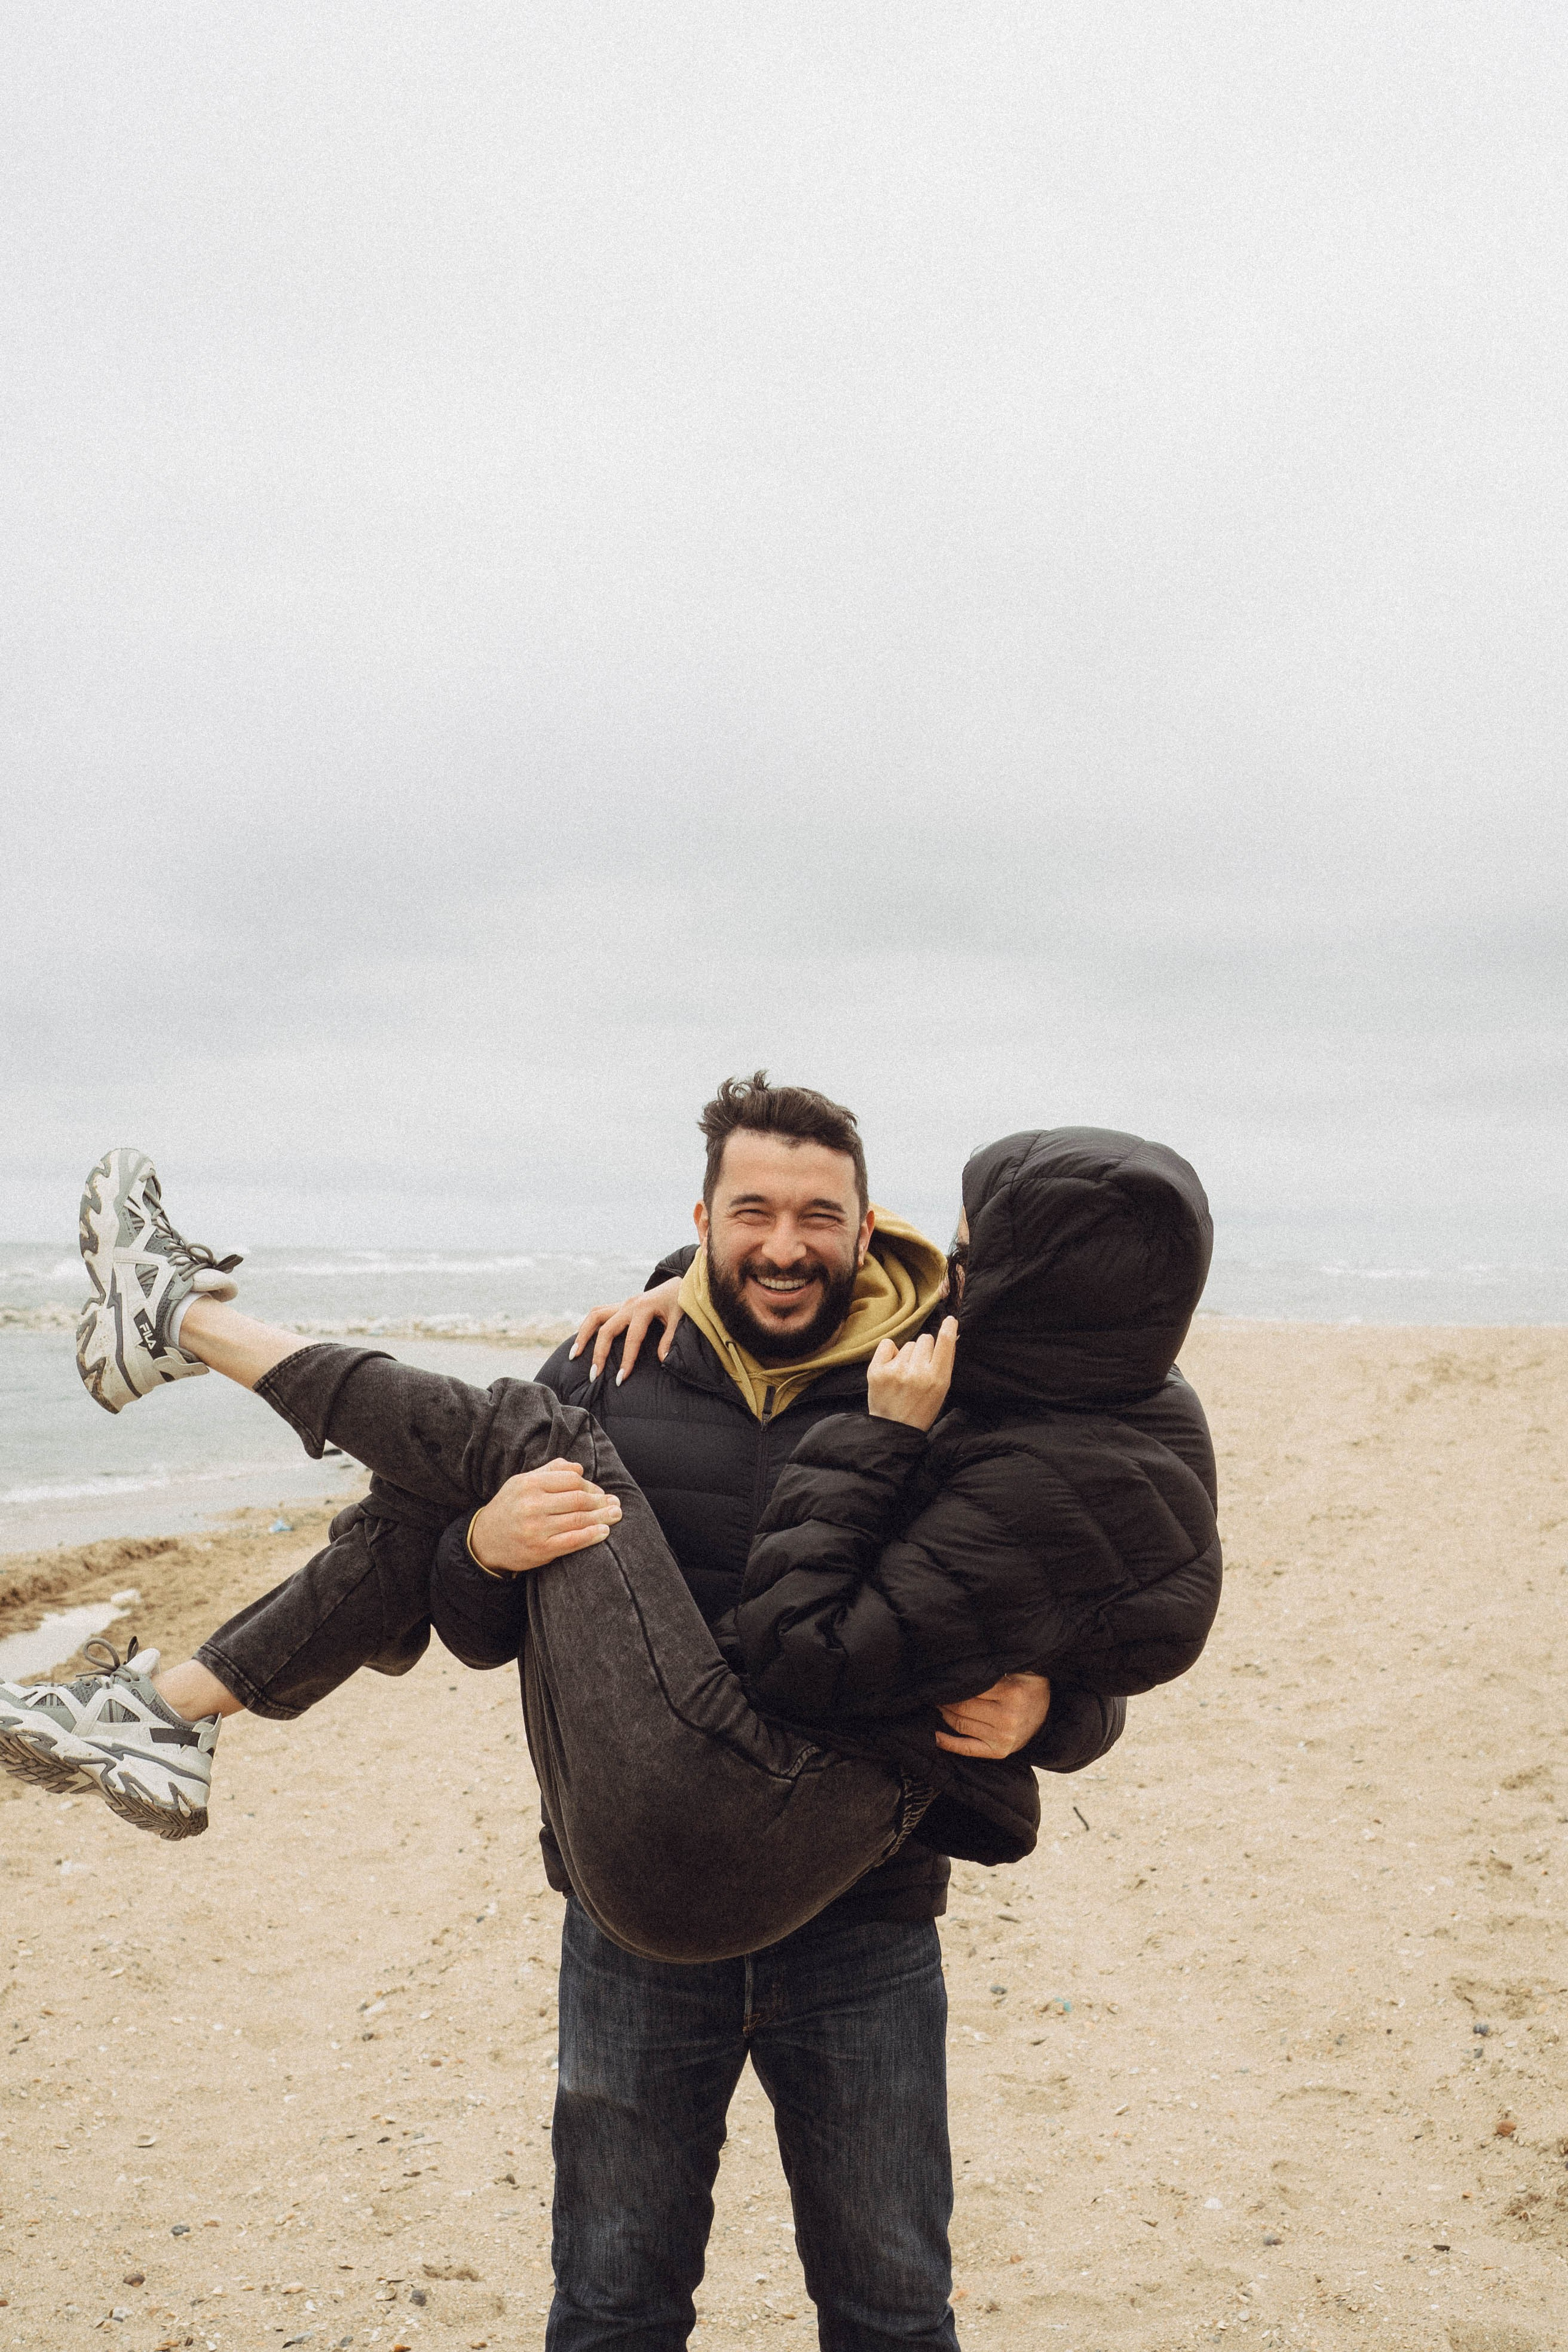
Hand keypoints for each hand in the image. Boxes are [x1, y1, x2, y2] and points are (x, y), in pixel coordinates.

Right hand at [468, 1463, 622, 1573]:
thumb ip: (550, 1471)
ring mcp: (537, 1529)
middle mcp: (532, 1505)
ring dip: (603, 1517)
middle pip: (578, 1500)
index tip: (600, 1491)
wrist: (484, 1541)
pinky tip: (604, 1532)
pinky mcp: (541, 1550)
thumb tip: (579, 1468)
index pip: (571, 1480)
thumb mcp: (522, 1482)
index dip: (590, 1485)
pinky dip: (592, 1536)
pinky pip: (573, 1541)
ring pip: (579, 1520)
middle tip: (615, 1503)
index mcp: (529, 1484)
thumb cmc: (509, 1507)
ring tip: (616, 1515)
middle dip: (601, 1501)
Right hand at [570, 1277, 684, 1381]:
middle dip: (598, 1353)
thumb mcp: (680, 1318)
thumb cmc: (682, 1301)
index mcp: (644, 1308)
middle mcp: (629, 1305)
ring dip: (583, 1335)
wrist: (680, 1283)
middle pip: (606, 1329)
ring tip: (574, 1355)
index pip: (632, 1338)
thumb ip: (670, 1338)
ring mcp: (622, 1303)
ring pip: (594, 1316)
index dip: (626, 1360)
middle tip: (594, 1375)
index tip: (620, 1379)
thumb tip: (662, 1360)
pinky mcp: (620, 1305)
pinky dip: (587, 1326)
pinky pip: (598, 1313)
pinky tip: (581, 1341)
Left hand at [867, 1316, 957, 1429]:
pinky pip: (888, 1344)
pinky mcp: (877, 1371)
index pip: (946, 1343)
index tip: (950, 1320)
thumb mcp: (941, 1390)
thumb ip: (945, 1363)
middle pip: (925, 1339)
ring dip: (907, 1355)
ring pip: (908, 1344)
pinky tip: (891, 1368)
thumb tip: (950, 1334)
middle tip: (918, 1369)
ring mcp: (896, 1371)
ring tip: (904, 1375)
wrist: (894, 1429)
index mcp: (937, 1378)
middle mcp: (917, 1372)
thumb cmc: (921, 1408)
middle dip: (924, 1350)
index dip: (949, 1328)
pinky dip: (890, 1353)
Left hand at [934, 1672, 1050, 1758]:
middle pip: (962, 1707)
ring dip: (944, 1714)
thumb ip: (992, 1671)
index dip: (953, 1684)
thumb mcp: (1017, 1671)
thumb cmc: (1028, 1687)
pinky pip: (967, 1749)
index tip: (942, 1680)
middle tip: (934, 1692)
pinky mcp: (999, 1751)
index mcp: (1011, 1693)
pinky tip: (935, 1736)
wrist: (1050, 1712)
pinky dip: (948, 1743)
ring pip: (961, 1725)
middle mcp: (1006, 1717)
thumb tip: (961, 1668)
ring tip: (937, 1705)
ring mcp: (1003, 1737)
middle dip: (945, 1699)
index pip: (970, 1688)